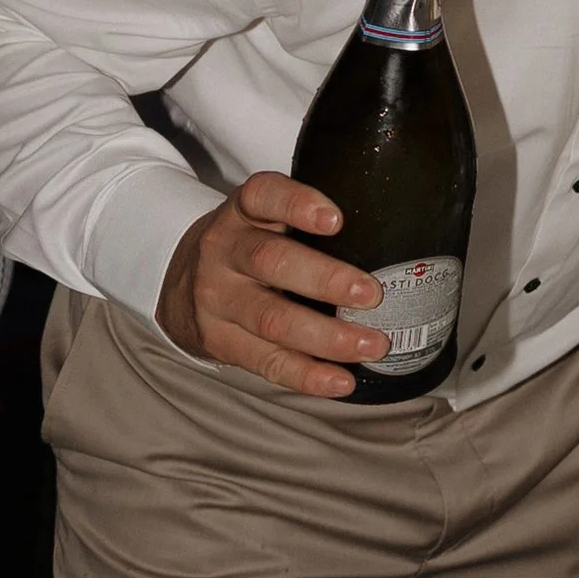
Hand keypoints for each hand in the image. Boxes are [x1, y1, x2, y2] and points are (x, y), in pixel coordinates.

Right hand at [155, 173, 389, 396]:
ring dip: (327, 337)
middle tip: (372, 295)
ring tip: (372, 345)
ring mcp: (218, 299)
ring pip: (271, 318)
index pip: (264, 196)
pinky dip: (307, 375)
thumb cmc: (249, 247)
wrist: (181, 285)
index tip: (336, 220)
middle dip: (326, 280)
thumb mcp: (265, 219)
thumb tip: (397, 245)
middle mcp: (224, 251)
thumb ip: (308, 225)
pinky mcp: (218, 340)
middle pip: (271, 262)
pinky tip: (341, 382)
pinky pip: (265, 361)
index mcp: (243, 212)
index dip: (298, 204)